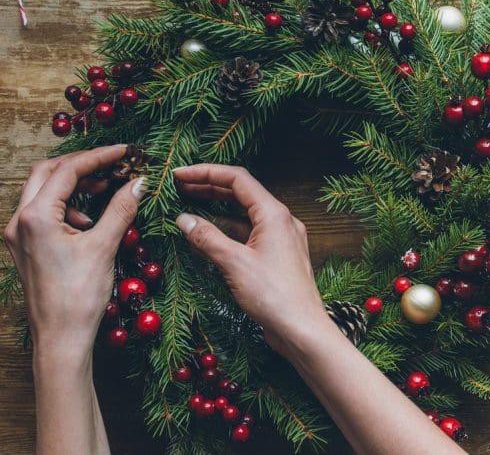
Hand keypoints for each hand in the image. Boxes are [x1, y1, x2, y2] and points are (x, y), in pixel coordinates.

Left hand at [4, 145, 143, 354]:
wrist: (60, 338)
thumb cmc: (78, 296)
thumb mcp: (105, 246)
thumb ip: (121, 208)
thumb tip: (140, 182)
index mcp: (36, 217)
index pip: (67, 170)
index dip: (99, 156)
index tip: (125, 152)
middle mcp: (19, 222)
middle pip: (46, 172)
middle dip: (80, 164)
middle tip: (111, 163)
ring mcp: (19, 235)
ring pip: (42, 191)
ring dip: (73, 184)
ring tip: (105, 189)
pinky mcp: (25, 246)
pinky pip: (43, 211)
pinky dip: (66, 205)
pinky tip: (89, 220)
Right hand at [172, 164, 329, 353]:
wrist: (301, 328)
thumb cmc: (272, 294)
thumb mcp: (234, 263)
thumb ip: (207, 238)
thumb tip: (184, 219)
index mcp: (274, 214)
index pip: (238, 179)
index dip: (205, 172)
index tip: (177, 173)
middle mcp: (281, 220)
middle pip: (242, 193)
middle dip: (209, 187)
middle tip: (178, 186)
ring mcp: (281, 238)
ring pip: (245, 214)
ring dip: (217, 208)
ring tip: (187, 205)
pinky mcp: (277, 256)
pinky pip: (249, 234)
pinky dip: (227, 230)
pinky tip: (207, 234)